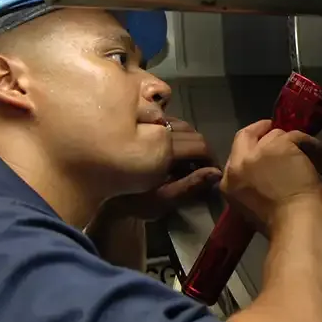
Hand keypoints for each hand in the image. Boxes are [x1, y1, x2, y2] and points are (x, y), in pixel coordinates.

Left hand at [107, 117, 221, 220]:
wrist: (105, 195)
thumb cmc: (135, 202)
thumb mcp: (164, 200)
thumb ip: (190, 186)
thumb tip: (216, 173)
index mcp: (162, 150)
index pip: (198, 145)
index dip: (211, 157)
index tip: (215, 171)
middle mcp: (155, 131)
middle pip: (190, 131)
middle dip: (202, 148)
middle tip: (204, 166)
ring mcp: (146, 124)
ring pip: (179, 123)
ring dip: (190, 138)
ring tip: (190, 158)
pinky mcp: (139, 122)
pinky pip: (166, 119)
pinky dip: (176, 131)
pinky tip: (173, 146)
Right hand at [220, 119, 321, 234]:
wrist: (293, 221)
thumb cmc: (278, 223)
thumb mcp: (252, 206)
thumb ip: (252, 186)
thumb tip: (268, 175)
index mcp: (229, 183)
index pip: (235, 156)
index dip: (249, 148)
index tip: (260, 145)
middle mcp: (239, 163)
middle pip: (246, 136)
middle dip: (259, 130)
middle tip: (274, 129)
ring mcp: (259, 152)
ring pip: (275, 135)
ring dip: (292, 142)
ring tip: (309, 151)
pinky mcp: (280, 144)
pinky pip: (297, 136)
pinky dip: (311, 143)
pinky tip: (321, 153)